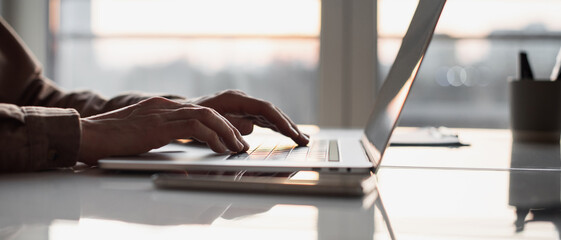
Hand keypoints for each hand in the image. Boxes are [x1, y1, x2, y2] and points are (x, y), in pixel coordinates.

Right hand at [78, 97, 248, 164]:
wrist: (85, 135)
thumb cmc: (107, 141)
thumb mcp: (140, 137)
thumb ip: (160, 139)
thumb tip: (182, 157)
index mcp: (160, 107)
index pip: (198, 111)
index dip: (218, 123)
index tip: (229, 137)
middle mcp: (164, 106)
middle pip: (207, 111)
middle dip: (228, 127)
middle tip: (240, 143)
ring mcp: (161, 113)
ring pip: (206, 116)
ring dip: (226, 132)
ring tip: (236, 147)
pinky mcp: (158, 125)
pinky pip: (193, 126)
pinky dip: (211, 137)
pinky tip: (220, 148)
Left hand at [189, 90, 308, 145]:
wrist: (178, 111)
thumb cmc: (190, 117)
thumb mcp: (207, 122)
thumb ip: (229, 125)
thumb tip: (251, 129)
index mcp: (234, 99)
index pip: (264, 109)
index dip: (280, 121)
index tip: (292, 133)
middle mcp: (241, 100)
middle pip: (271, 112)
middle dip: (289, 126)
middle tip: (304, 140)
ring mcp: (242, 106)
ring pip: (269, 115)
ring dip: (286, 127)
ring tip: (301, 139)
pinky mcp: (241, 112)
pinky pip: (263, 119)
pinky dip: (276, 127)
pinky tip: (287, 134)